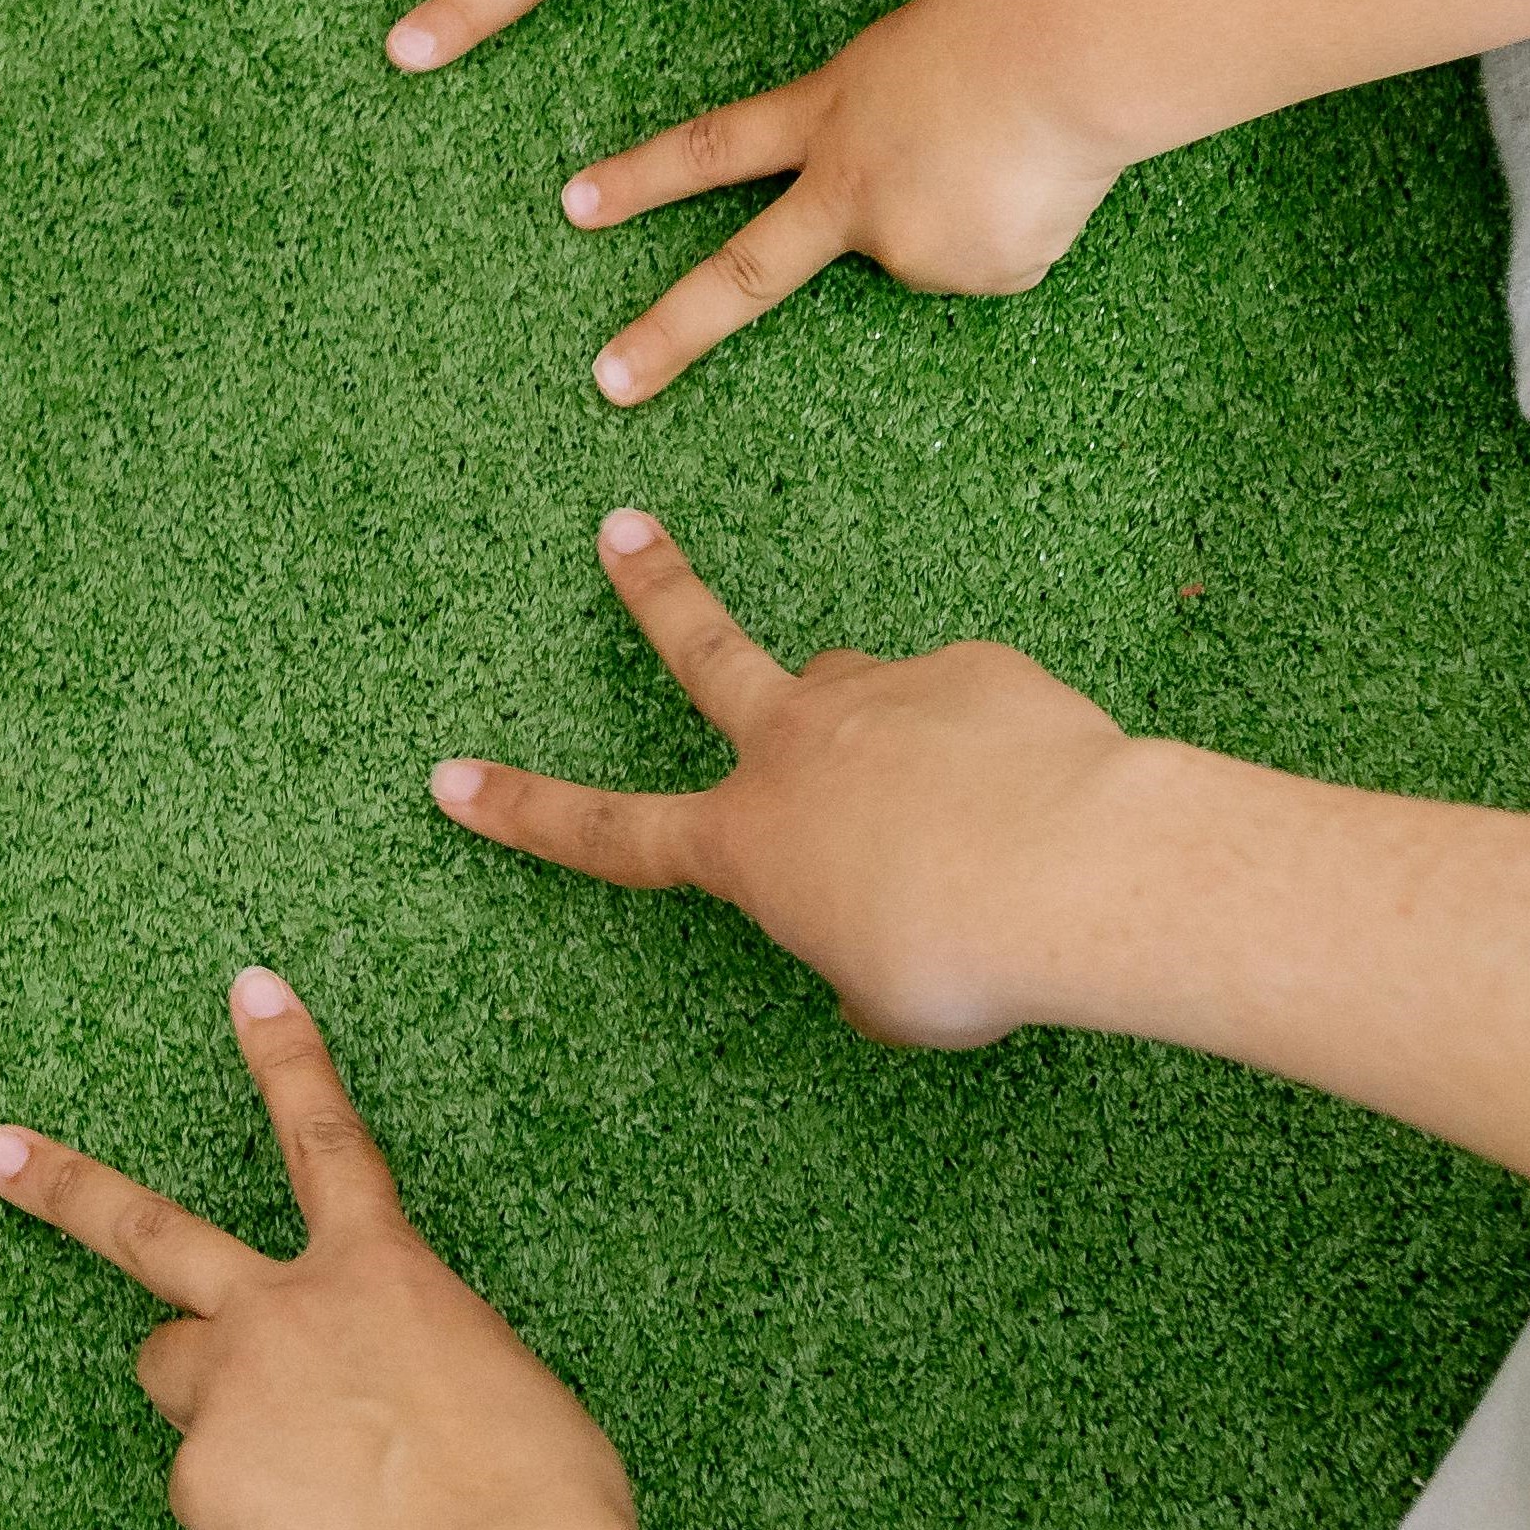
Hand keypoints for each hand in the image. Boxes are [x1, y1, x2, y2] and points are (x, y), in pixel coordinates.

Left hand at [0, 967, 638, 1529]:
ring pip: (172, 1371)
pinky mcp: (201, 1482)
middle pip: (149, 1230)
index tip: (249, 987)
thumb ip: (420, 1367)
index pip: (327, 1139)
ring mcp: (230, 1391)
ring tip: (288, 1468)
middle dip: (62, 1185)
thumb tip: (390, 1404)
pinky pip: (208, 1492)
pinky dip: (249, 1518)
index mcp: (383, 1275)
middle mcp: (286, 1311)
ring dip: (207, 1399)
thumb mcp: (504, 1395)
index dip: (288, 1058)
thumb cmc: (543, 1503)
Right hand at [431, 508, 1159, 1050]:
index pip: (607, 833)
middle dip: (652, 590)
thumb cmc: (967, 953)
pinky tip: (1040, 797)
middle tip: (621, 529)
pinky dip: (993, 753)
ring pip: (858, 695)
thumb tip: (870, 941)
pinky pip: (970, 711)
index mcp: (748, 840)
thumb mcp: (891, 999)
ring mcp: (880, 694)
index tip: (450, 778)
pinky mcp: (971, 670)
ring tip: (958, 802)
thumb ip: (856, 963)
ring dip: (885, 735)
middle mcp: (794, 746)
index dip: (523, 810)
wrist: (1078, 867)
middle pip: (702, 650)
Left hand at [561, 0, 1137, 400]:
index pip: (712, 150)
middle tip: (609, 385)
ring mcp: (905, 243)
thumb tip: (901, 189)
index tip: (574, 205)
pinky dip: (1019, 229)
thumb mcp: (906, 55)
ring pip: (929, 251)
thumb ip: (876, 123)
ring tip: (1017, 152)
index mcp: (827, 115)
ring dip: (972, 212)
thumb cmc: (1006, 23)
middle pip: (746, 275)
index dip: (642, 178)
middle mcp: (849, 191)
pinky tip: (1043, 183)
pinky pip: (994, 260)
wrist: (1072, 55)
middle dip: (671, 332)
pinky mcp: (974, 276)